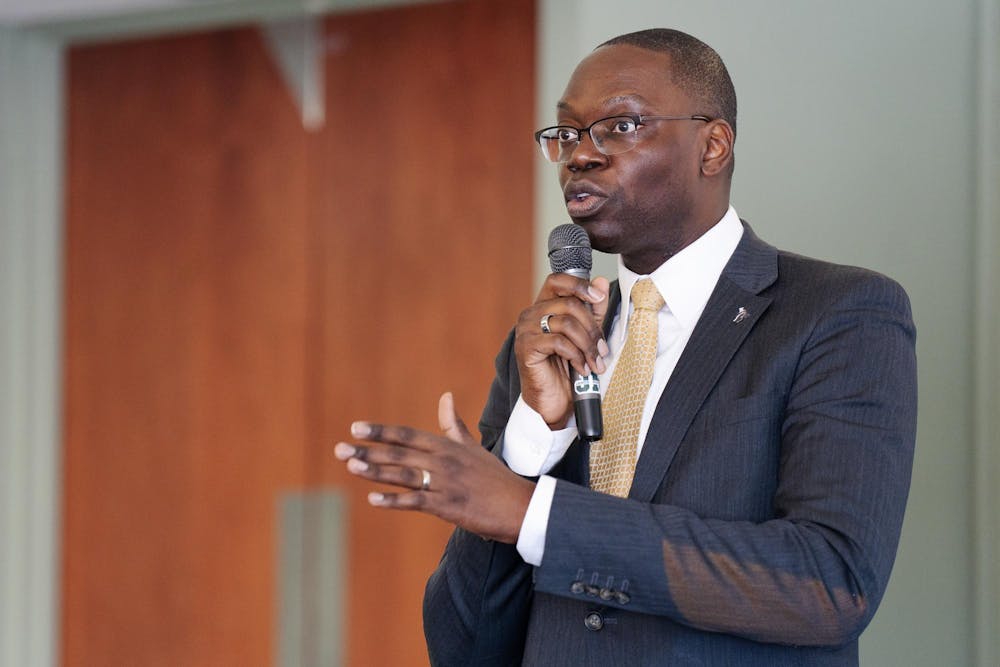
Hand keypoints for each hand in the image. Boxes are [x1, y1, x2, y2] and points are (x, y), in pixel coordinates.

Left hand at [334, 392, 535, 543]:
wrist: (520, 505)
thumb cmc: (494, 476)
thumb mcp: (472, 446)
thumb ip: (453, 424)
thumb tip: (445, 395)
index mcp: (446, 446)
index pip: (407, 435)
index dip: (381, 432)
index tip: (356, 428)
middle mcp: (443, 461)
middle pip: (399, 454)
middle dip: (368, 451)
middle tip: (340, 449)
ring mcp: (445, 483)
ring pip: (404, 474)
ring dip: (375, 471)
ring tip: (351, 466)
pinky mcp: (448, 506)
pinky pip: (416, 501)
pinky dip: (394, 500)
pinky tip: (373, 499)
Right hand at [514, 273, 609, 427]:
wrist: (553, 400)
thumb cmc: (566, 367)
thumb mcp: (586, 334)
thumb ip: (593, 309)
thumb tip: (601, 282)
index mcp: (544, 306)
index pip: (557, 280)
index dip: (579, 284)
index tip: (598, 297)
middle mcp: (531, 314)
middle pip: (570, 304)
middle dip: (592, 328)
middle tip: (602, 350)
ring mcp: (526, 330)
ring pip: (567, 324)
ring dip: (587, 345)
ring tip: (594, 363)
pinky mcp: (525, 348)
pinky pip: (558, 342)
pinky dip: (576, 356)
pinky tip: (581, 368)